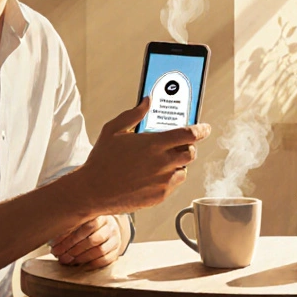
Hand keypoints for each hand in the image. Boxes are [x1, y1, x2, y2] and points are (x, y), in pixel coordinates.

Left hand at [51, 215, 122, 268]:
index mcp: (99, 215)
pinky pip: (106, 259)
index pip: (87, 224)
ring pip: (99, 250)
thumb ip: (67, 224)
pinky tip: (80, 265)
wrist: (106, 228)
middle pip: (92, 239)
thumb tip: (50, 233)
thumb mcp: (78, 220)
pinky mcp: (116, 251)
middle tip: (59, 255)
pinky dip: (92, 264)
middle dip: (72, 249)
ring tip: (67, 261)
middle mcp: (110, 226)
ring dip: (80, 257)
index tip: (54, 244)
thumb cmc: (85, 225)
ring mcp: (115, 239)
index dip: (69, 236)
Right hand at [71, 98, 210, 214]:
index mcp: (154, 144)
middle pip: (191, 153)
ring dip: (179, 164)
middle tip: (180, 144)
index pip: (189, 134)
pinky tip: (155, 174)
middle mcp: (162, 163)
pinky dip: (170, 178)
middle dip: (190, 147)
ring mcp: (162, 182)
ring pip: (184, 170)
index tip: (205, 128)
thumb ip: (134, 114)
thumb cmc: (101, 159)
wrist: (92, 191)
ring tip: (164, 160)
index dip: (201, 130)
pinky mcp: (159, 196)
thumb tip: (148, 100)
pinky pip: (173, 185)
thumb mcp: (113, 130)